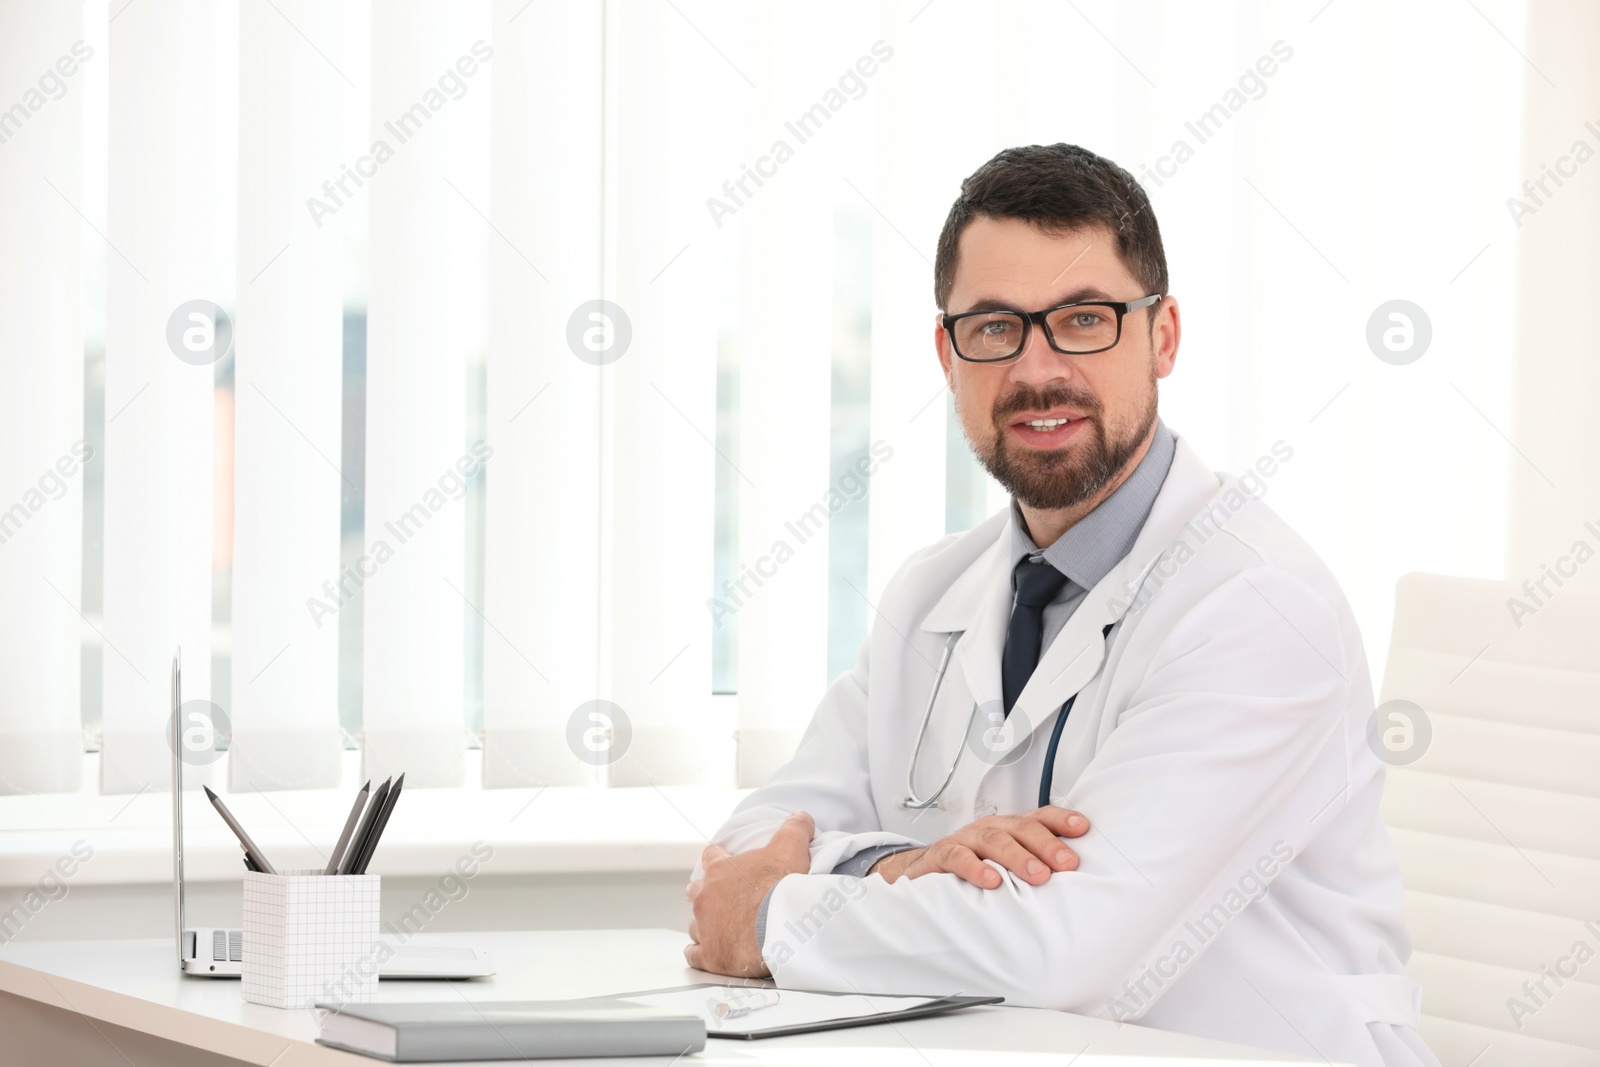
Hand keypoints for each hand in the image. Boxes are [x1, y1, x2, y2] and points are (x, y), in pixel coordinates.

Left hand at [684, 810, 813, 977]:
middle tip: (723, 898)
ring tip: (721, 928)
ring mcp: (705, 928)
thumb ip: (794, 830)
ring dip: (706, 925)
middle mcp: (706, 897)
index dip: (717, 858)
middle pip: (696, 891)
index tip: (723, 862)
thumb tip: (801, 817)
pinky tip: (707, 951)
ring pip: (696, 924)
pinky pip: (695, 954)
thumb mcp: (791, 849)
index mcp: (720, 870)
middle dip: (707, 893)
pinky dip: (700, 952)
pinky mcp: (710, 955)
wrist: (782, 928)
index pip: (710, 856)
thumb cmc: (783, 889)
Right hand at [869, 805, 1088, 888]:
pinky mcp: (942, 855)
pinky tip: (992, 881)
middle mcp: (992, 829)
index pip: (1040, 817)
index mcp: (1011, 829)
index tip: (1083, 828)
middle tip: (1067, 864)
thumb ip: (1035, 867)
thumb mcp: (1008, 867)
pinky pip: (959, 857)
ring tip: (1038, 876)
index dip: (1061, 820)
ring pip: (994, 840)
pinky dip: (976, 868)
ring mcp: (966, 839)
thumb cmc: (975, 869)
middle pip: (1022, 828)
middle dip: (1047, 844)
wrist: (924, 873)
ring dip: (1018, 857)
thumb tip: (1076, 883)